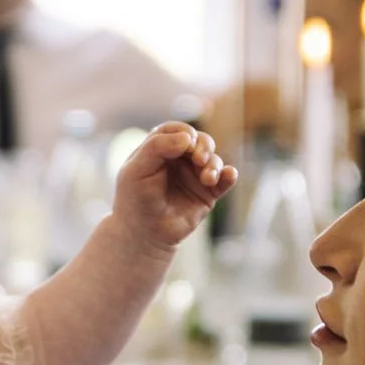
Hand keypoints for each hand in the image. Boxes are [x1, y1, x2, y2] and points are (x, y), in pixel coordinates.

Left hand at [111, 121, 237, 250]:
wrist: (143, 234)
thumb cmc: (135, 199)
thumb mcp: (137, 170)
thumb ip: (156, 148)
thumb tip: (187, 137)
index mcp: (160, 149)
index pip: (177, 130)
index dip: (184, 132)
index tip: (186, 144)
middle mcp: (179, 160)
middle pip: (200, 141)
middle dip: (203, 146)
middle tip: (199, 160)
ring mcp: (195, 175)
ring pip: (213, 159)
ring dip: (214, 164)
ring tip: (207, 178)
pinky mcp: (208, 193)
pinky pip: (224, 180)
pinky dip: (229, 175)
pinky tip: (229, 175)